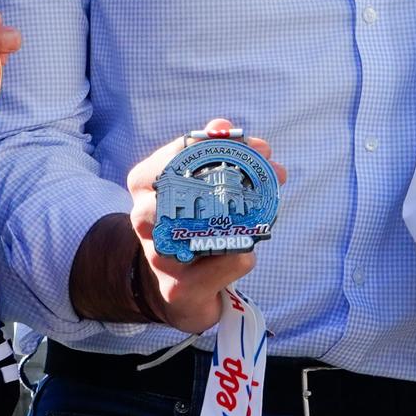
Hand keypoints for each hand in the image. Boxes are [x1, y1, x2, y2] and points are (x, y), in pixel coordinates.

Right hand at [126, 118, 287, 332]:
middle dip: (233, 176)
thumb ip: (210, 153)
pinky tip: (247, 252)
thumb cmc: (191, 228)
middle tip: (271, 171)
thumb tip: (223, 127)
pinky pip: (222, 264)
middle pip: (178, 189)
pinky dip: (242, 256)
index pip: (173, 155)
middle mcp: (144, 219)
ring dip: (241, 219)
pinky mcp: (179, 287)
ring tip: (264, 211)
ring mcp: (159, 255)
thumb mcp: (198, 187)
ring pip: (197, 230)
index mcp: (145, 186)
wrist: (180, 288)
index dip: (213, 145)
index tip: (253, 144)